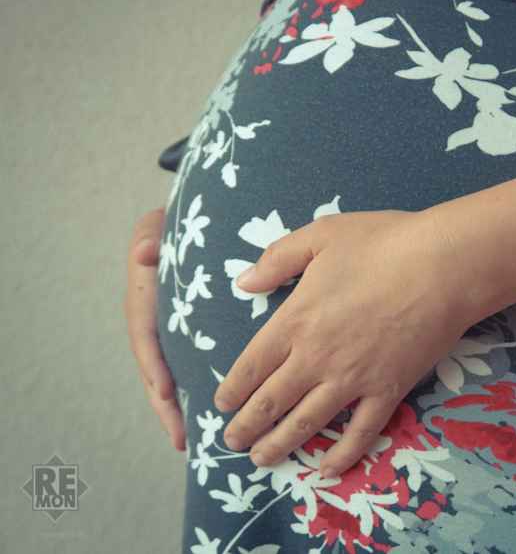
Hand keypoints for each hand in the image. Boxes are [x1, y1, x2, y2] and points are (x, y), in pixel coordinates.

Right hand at [125, 207, 185, 450]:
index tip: (167, 391)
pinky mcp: (191, 340)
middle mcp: (155, 325)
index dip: (154, 366)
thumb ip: (148, 238)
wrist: (187, 229)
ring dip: (182, 409)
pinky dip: (199, 392)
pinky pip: (192, 369)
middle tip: (182, 439)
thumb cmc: (171, 228)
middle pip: (157, 370)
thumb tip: (144, 254)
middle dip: (167, 406)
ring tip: (197, 442)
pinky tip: (217, 416)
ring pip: (174, 376)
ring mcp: (172, 335)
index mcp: (145, 302)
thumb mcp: (155, 228)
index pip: (146, 337)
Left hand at [214, 208, 495, 478]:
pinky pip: (360, 433)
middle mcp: (316, 358)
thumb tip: (243, 283)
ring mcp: (353, 379)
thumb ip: (277, 259)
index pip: (251, 366)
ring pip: (306, 424)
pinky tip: (327, 470)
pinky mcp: (388, 391)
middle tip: (232, 443)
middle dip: (246, 427)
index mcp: (295, 320)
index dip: (232, 391)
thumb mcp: (322, 236)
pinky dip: (342, 455)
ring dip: (280, 445)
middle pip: (271, 403)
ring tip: (263, 460)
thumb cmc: (384, 244)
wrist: (443, 267)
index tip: (222, 405)